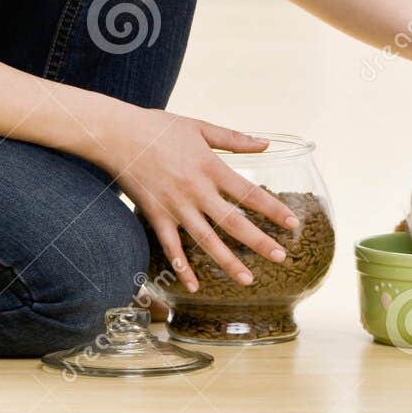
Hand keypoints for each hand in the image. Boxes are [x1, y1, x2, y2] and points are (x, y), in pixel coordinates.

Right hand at [97, 108, 297, 292]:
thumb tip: (266, 144)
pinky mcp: (156, 215)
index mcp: (211, 167)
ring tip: (248, 280)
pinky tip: (194, 285)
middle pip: (233, 222)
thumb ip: (234, 139)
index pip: (249, 192)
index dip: (273, 209)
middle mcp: (196, 190)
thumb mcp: (201, 127)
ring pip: (206, 240)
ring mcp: (176, 206)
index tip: (292, 223)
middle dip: (259, 242)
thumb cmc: (160, 128)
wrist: (119, 135)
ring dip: (228, 262)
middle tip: (280, 257)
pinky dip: (182, 267)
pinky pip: (171, 246)